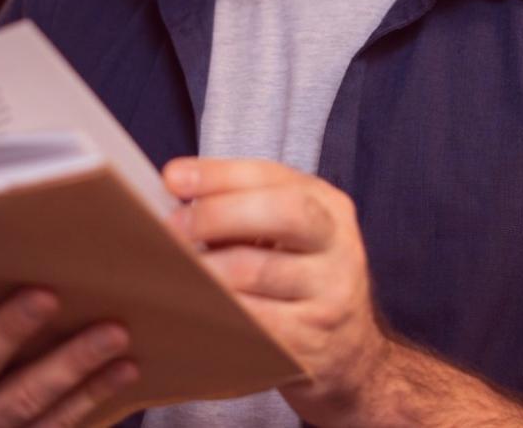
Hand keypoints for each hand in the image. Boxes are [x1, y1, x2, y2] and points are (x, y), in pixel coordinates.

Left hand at [163, 157, 390, 425]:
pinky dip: (220, 310)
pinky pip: (256, 322)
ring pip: (260, 270)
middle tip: (173, 228)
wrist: (350, 349)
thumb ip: (245, 207)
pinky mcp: (314, 341)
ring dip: (208, 267)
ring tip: (175, 268)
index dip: (218, 175)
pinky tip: (196, 305)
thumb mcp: (289, 233)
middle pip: (282, 213)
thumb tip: (176, 194)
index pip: (271, 176)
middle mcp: (338, 244)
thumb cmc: (300, 277)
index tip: (173, 178)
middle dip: (218, 214)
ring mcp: (331, 294)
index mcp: (327, 206)